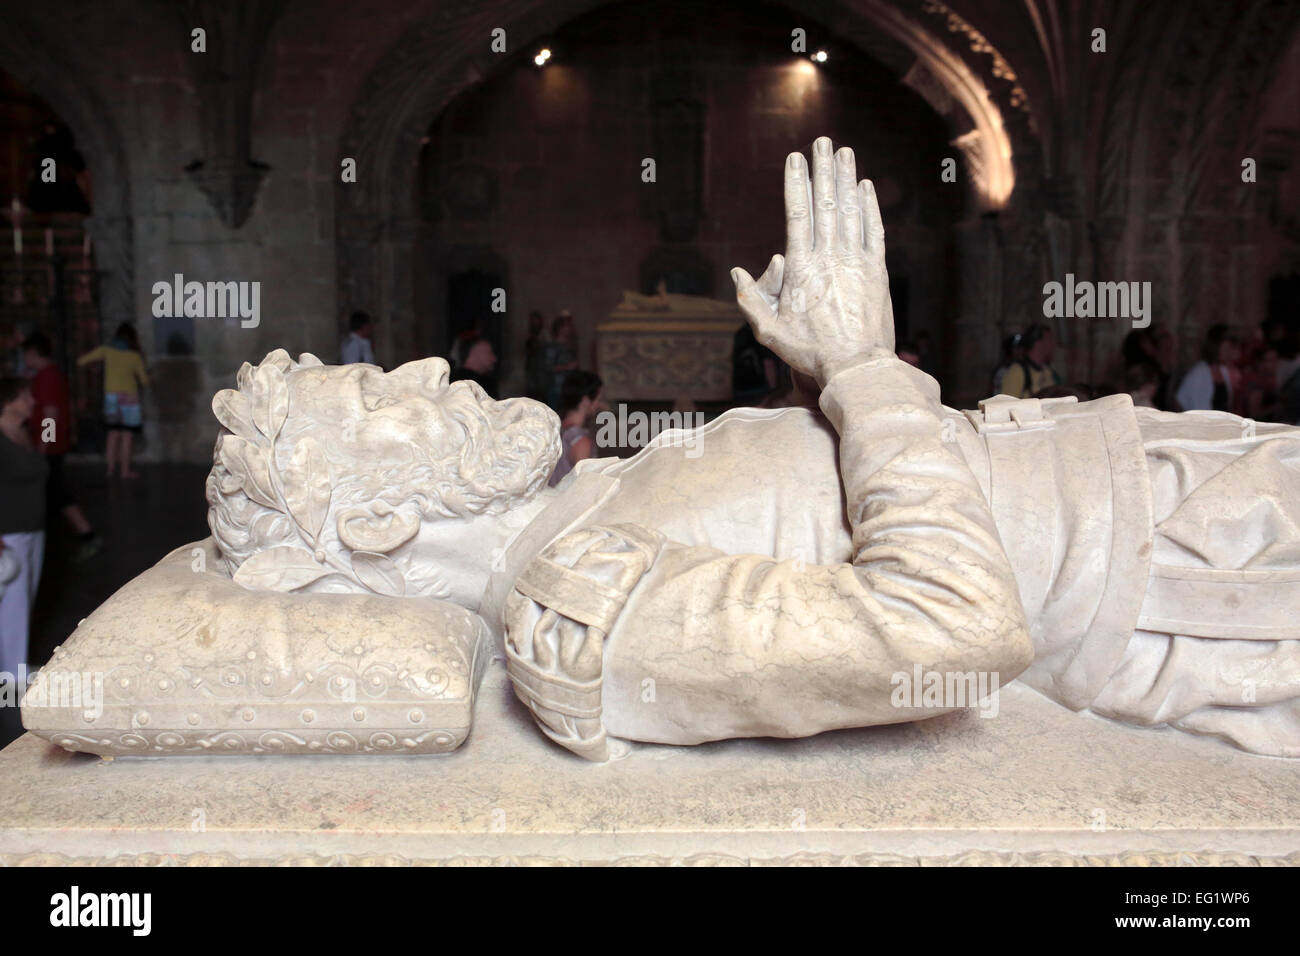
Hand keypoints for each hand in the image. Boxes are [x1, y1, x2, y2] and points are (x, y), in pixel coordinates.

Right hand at [730, 136, 893, 385]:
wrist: (856, 366)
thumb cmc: (810, 352)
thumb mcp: (769, 331)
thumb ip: (750, 300)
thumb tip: (736, 272)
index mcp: (802, 268)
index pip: (798, 214)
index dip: (797, 182)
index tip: (796, 158)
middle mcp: (830, 257)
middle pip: (826, 203)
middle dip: (823, 169)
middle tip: (823, 141)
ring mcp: (856, 262)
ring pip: (851, 210)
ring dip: (847, 178)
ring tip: (845, 153)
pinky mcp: (877, 272)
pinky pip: (873, 231)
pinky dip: (870, 206)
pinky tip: (866, 188)